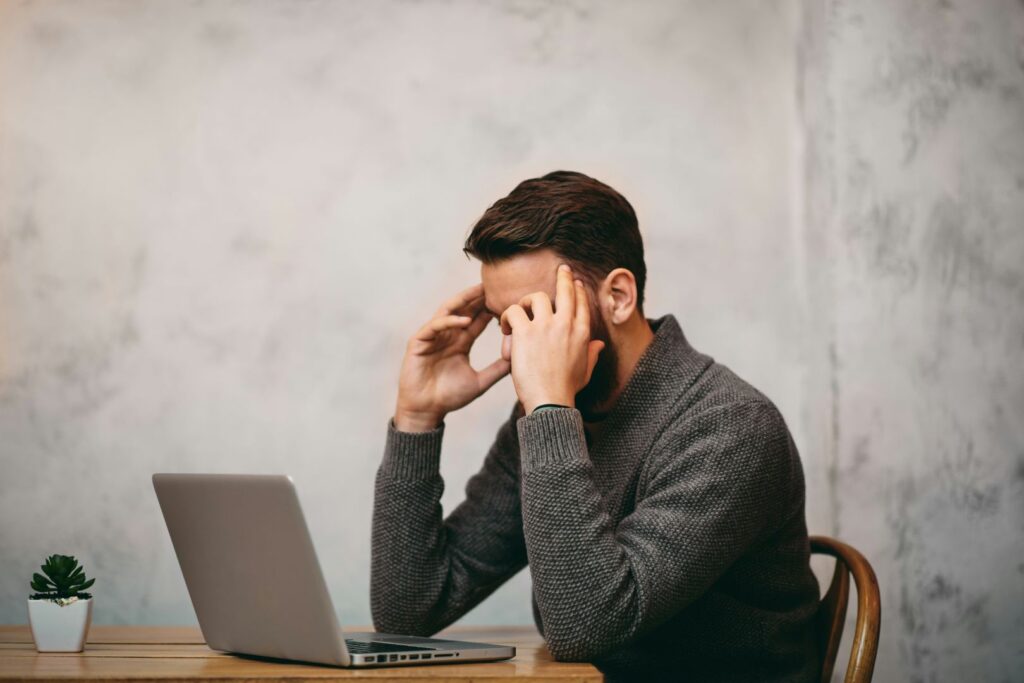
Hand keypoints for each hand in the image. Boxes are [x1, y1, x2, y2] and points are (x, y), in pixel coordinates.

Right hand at [394, 283, 510, 431]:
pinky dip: (449, 321)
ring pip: (448, 311)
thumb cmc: (449, 398)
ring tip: (480, 292)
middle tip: (496, 284)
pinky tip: (464, 320)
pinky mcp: (419, 342)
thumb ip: (497, 370)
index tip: (507, 298)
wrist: (426, 411)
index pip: (477, 319)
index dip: (489, 308)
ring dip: (463, 300)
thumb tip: (519, 361)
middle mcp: (447, 336)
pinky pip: (435, 326)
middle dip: (478, 297)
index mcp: (460, 343)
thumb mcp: (480, 382)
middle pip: (463, 309)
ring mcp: (432, 337)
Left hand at [499, 264, 604, 413]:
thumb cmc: (566, 390)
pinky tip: (506, 329)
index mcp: (582, 333)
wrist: (550, 401)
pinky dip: (506, 317)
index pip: (581, 303)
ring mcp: (546, 326)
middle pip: (566, 290)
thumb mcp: (585, 371)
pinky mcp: (525, 332)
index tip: (574, 283)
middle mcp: (566, 325)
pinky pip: (513, 312)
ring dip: (525, 303)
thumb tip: (600, 344)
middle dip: (563, 277)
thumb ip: (592, 354)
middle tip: (561, 269)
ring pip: (535, 297)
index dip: (577, 290)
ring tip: (518, 315)